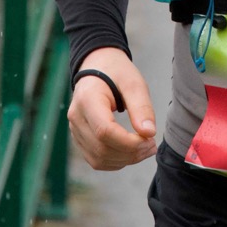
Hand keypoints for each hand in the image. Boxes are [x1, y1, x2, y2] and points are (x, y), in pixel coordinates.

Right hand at [67, 48, 157, 170]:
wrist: (98, 65)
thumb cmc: (116, 72)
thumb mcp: (133, 82)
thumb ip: (141, 107)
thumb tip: (149, 133)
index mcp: (87, 99)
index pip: (104, 130)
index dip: (128, 142)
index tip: (149, 139)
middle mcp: (76, 117)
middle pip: (101, 148)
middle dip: (130, 153)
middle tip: (152, 145)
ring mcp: (75, 130)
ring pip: (98, 158)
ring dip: (124, 160)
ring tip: (145, 149)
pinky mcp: (79, 138)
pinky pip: (95, 159)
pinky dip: (115, 161)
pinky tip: (131, 152)